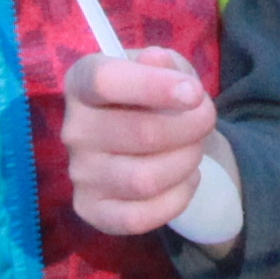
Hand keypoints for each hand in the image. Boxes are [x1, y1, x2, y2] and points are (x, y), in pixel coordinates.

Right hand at [64, 50, 223, 238]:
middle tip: (206, 120)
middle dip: (190, 128)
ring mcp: (80, 174)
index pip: (104, 81)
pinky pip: (138, 218)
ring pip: (144, 180)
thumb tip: (157, 60)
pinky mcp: (92, 210)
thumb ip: (165, 63)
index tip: (194, 93)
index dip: (153, 86)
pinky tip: (186, 181)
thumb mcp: (166, 69)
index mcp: (82, 82)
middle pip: (140, 134)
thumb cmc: (156, 97)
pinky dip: (176, 200)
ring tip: (194, 151)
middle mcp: (73, 129)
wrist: (153, 139)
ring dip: (186, 164)